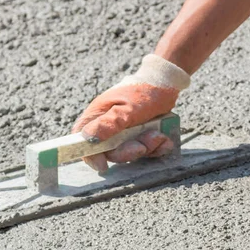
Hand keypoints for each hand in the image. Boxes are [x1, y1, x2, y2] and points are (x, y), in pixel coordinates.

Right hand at [72, 55, 189, 172]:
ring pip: (131, 151)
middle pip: (111, 151)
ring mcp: (126, 132)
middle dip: (129, 151)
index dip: (89, 155)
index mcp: (99, 116)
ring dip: (147, 147)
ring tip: (159, 135)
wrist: (167, 83)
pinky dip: (157, 147)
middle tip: (144, 144)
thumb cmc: (145, 92)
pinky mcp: (140, 136)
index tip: (103, 165)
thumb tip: (87, 138)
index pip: (83, 139)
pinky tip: (164, 138)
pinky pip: (146, 150)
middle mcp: (110, 126)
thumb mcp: (128, 108)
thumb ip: (109, 123)